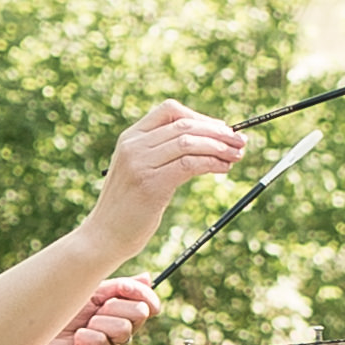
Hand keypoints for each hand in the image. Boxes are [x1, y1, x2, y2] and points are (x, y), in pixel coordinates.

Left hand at [45, 277, 155, 344]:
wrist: (31, 336)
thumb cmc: (55, 315)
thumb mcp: (88, 293)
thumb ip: (117, 287)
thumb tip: (148, 279)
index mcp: (118, 313)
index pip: (145, 303)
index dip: (141, 293)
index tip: (126, 287)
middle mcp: (118, 333)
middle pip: (139, 312)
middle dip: (114, 306)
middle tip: (93, 312)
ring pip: (124, 328)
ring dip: (98, 322)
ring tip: (80, 329)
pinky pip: (102, 342)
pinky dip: (85, 337)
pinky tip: (75, 343)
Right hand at [94, 103, 243, 244]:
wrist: (105, 235)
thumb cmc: (129, 206)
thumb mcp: (140, 170)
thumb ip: (162, 153)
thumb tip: (206, 142)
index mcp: (130, 137)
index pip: (170, 110)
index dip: (200, 117)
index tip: (221, 129)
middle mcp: (134, 146)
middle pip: (184, 125)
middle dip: (217, 131)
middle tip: (239, 141)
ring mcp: (140, 164)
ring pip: (189, 142)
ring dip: (219, 146)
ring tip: (236, 155)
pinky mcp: (151, 184)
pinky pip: (190, 164)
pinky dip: (212, 163)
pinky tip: (224, 168)